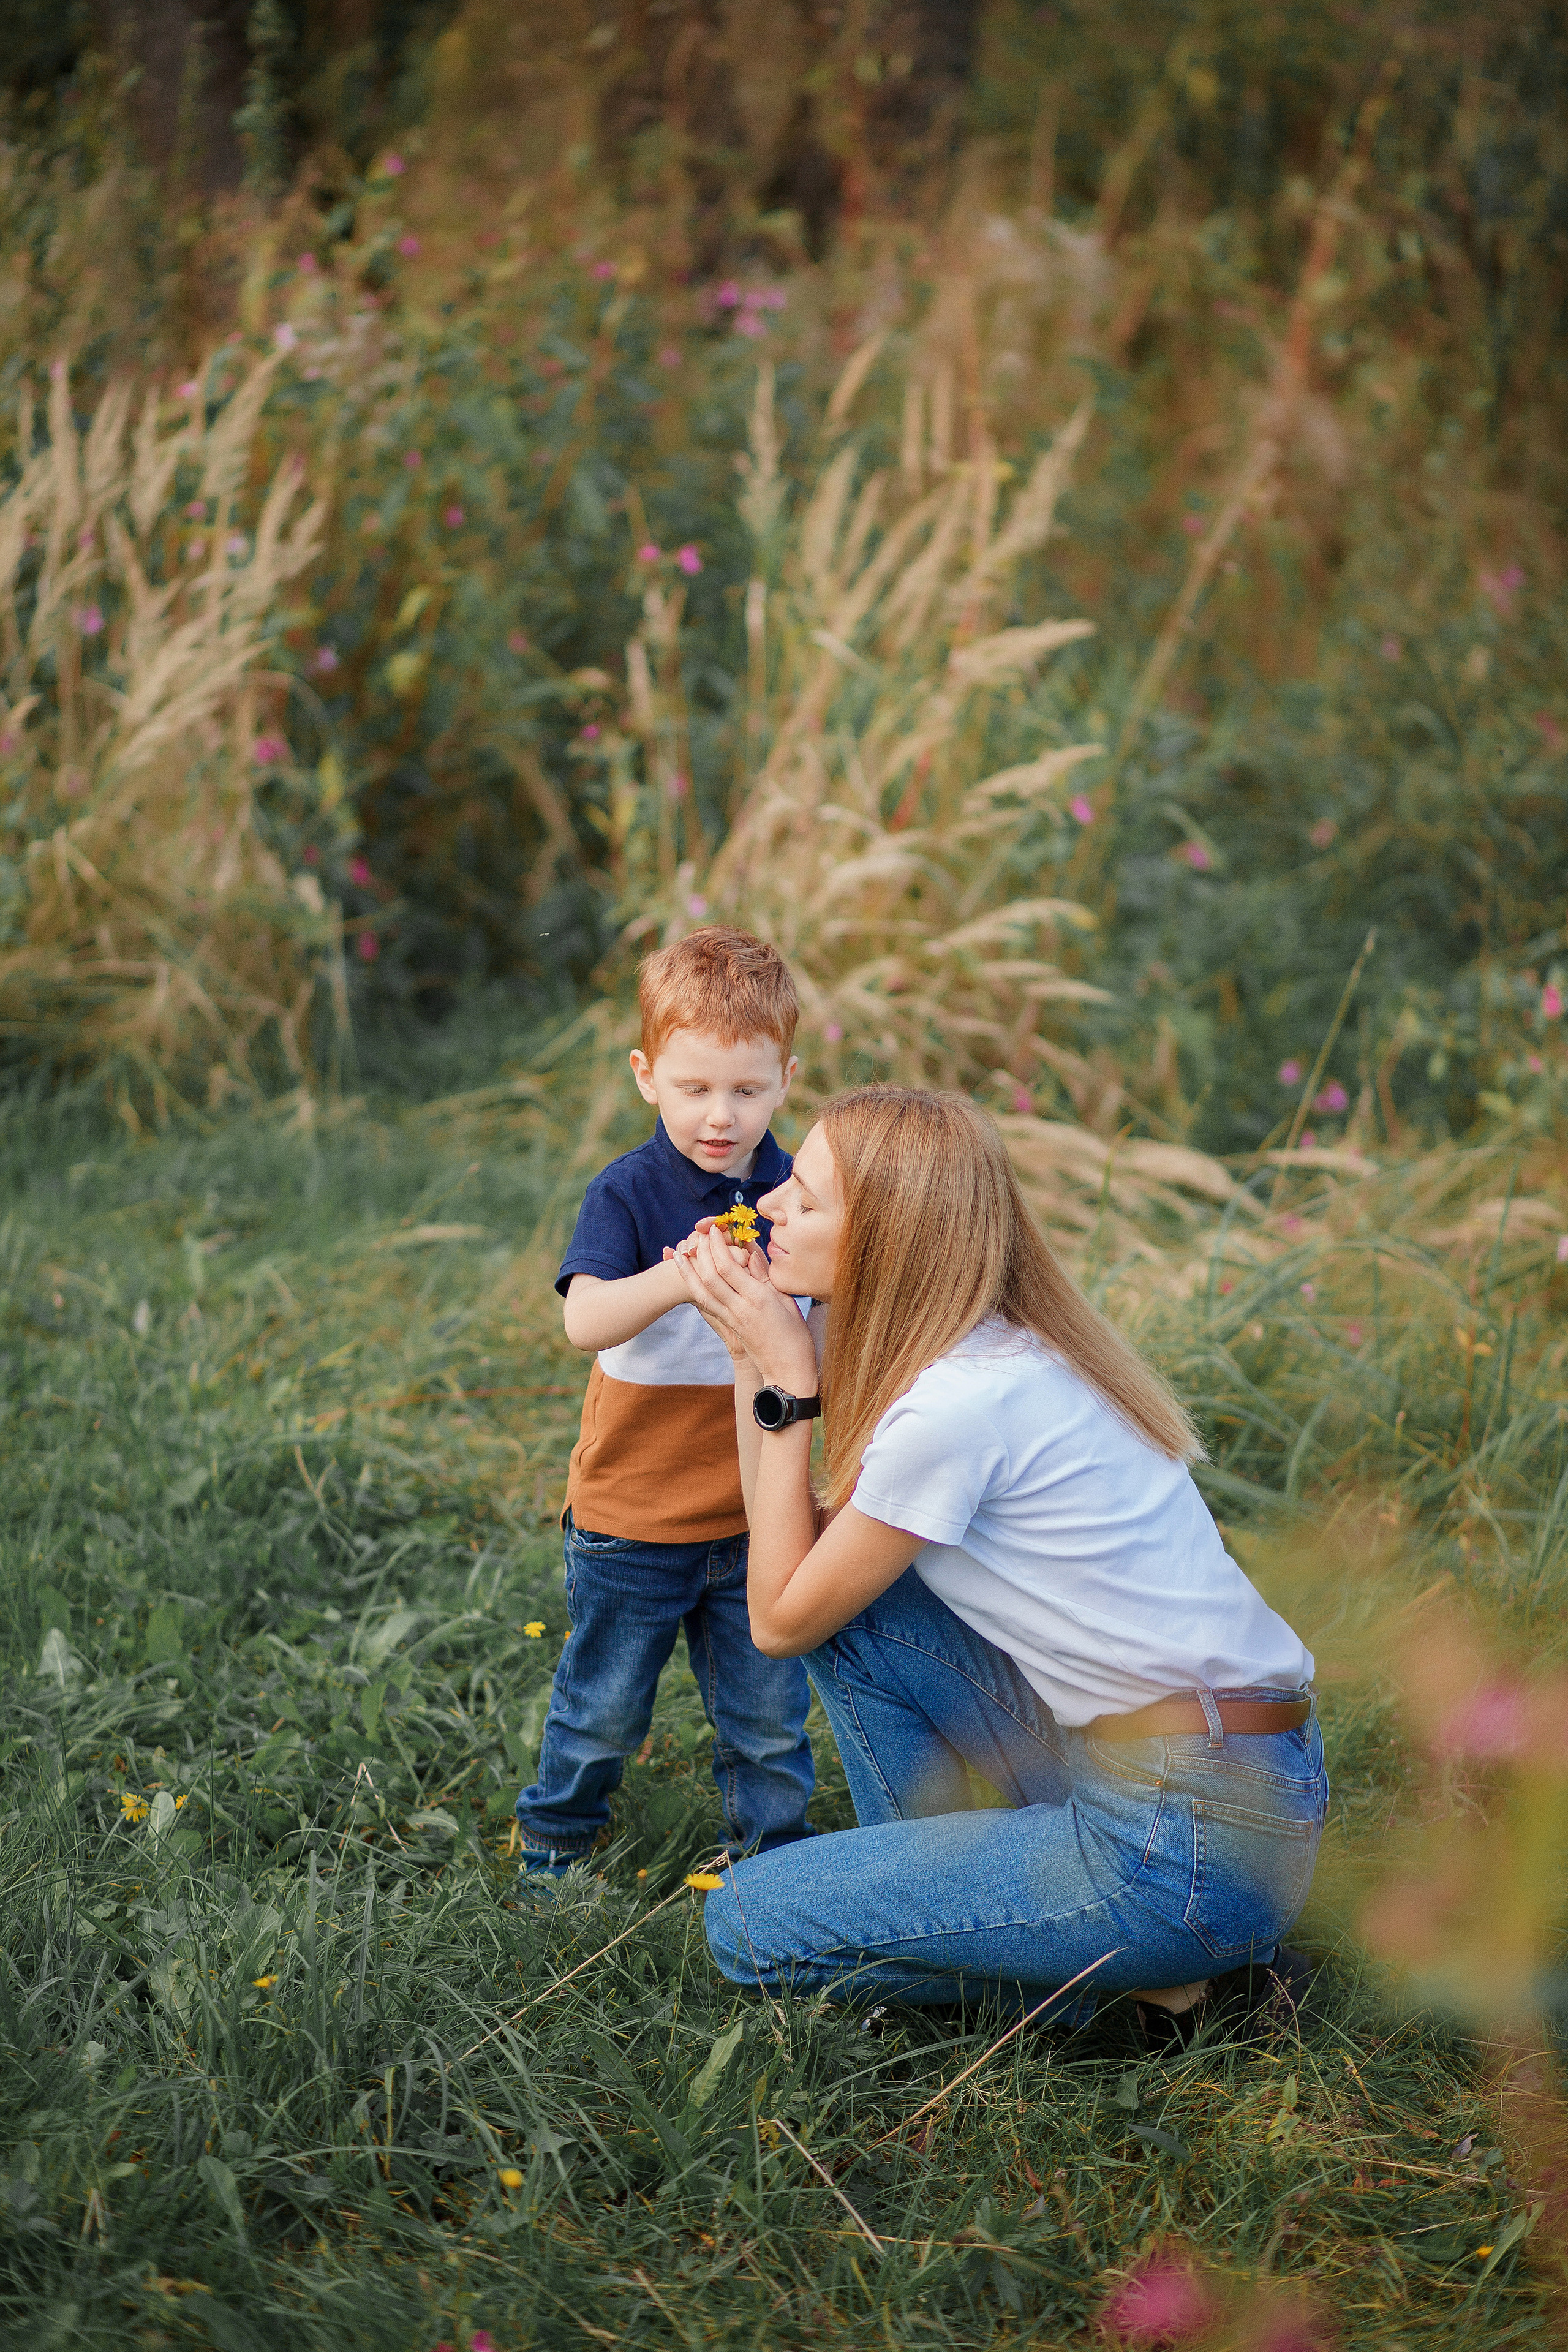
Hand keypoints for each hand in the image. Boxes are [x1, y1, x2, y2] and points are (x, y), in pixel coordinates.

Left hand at [671, 1222, 815, 1387]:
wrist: (787, 1371)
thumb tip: (750, 1250)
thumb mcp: (786, 1300)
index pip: (729, 1266)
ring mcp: (731, 1319)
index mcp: (758, 1298)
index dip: (717, 1245)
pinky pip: (706, 1305)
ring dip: (688, 1270)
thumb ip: (766, 1275)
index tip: (714, 1229)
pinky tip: (688, 1276)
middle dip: (700, 1251)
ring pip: (701, 1291)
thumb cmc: (794, 1335)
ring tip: (679, 1252)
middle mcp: (740, 1308)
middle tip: (697, 1233)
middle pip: (710, 1276)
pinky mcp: (728, 1326)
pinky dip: (694, 1287)